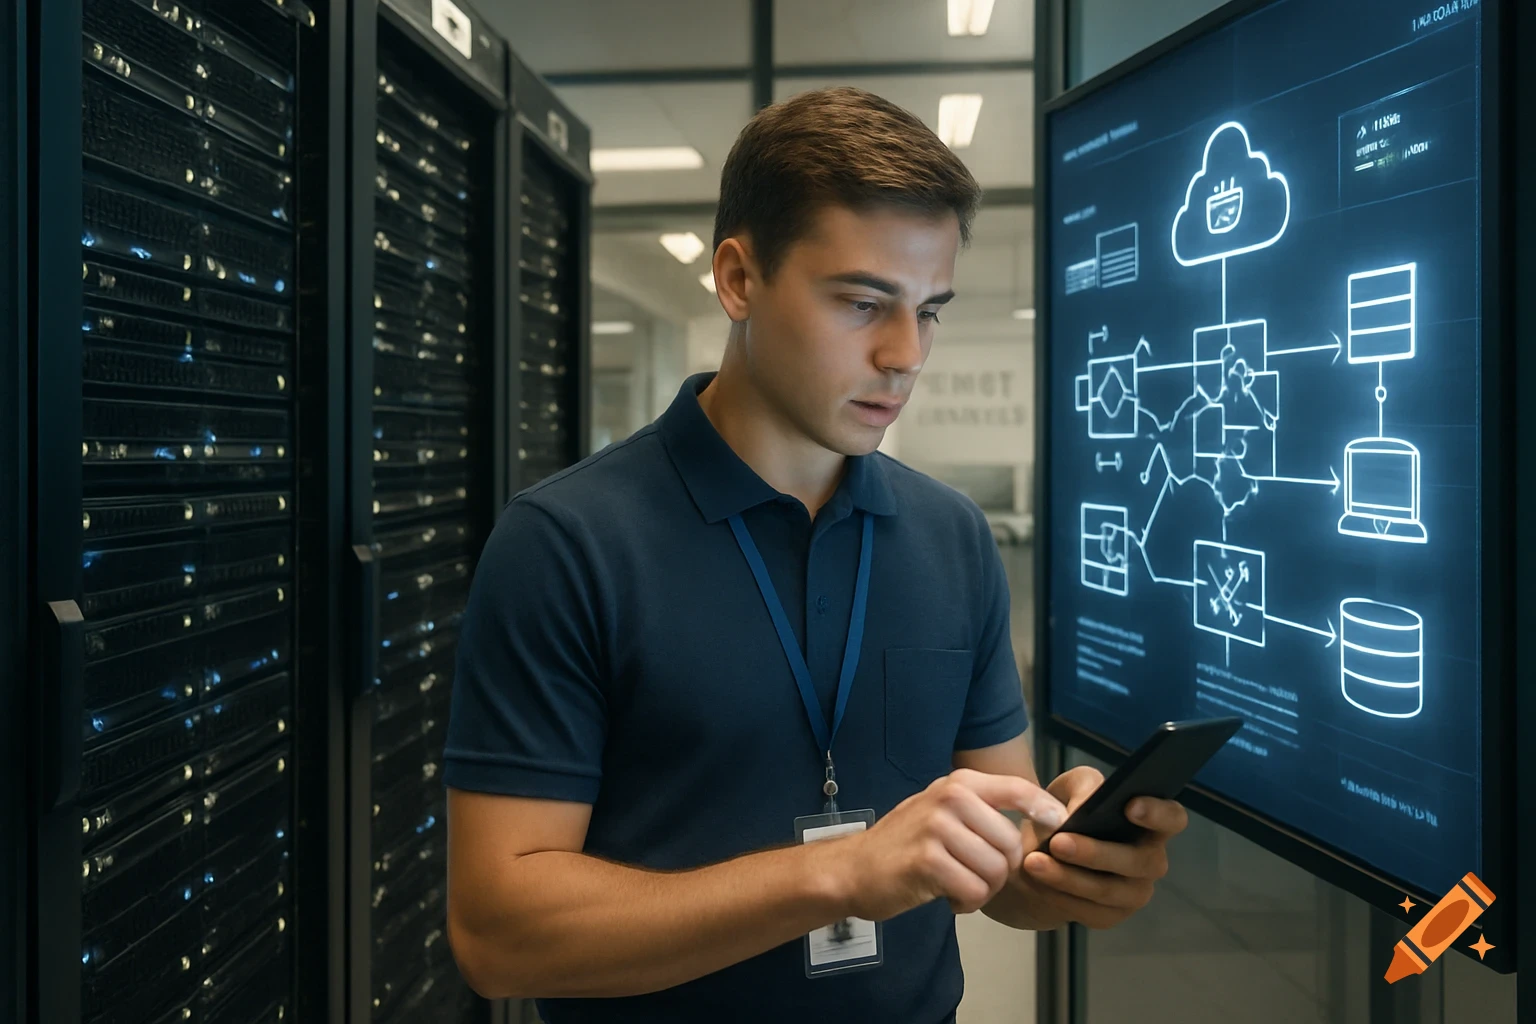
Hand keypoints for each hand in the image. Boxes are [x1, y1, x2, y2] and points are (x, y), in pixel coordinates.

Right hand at [824, 769, 1067, 921]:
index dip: (1045, 810)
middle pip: (1011, 844)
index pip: (1017, 789)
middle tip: (976, 877)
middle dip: (1002, 871)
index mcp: (959, 783)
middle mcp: (949, 797)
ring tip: (959, 886)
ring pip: (996, 871)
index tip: (1056, 827)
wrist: (855, 868)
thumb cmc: (907, 843)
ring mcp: (937, 827)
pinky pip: (974, 892)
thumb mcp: (944, 810)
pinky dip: (966, 904)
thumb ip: (984, 809)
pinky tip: (948, 898)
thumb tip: (1044, 817)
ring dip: (984, 891)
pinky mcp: (927, 861)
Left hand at [1017, 766, 1188, 929]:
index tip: (1130, 806)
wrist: (1040, 850)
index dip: (1158, 813)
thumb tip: (1081, 809)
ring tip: (1035, 863)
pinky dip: (1060, 896)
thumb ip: (1082, 788)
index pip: (1173, 818)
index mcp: (1151, 823)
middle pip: (1138, 860)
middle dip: (1096, 852)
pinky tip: (1038, 882)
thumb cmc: (1066, 811)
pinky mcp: (1110, 916)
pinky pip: (1088, 911)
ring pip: (1108, 891)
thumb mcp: (1069, 788)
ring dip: (1069, 878)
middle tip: (1058, 841)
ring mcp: (1134, 892)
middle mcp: (1151, 860)